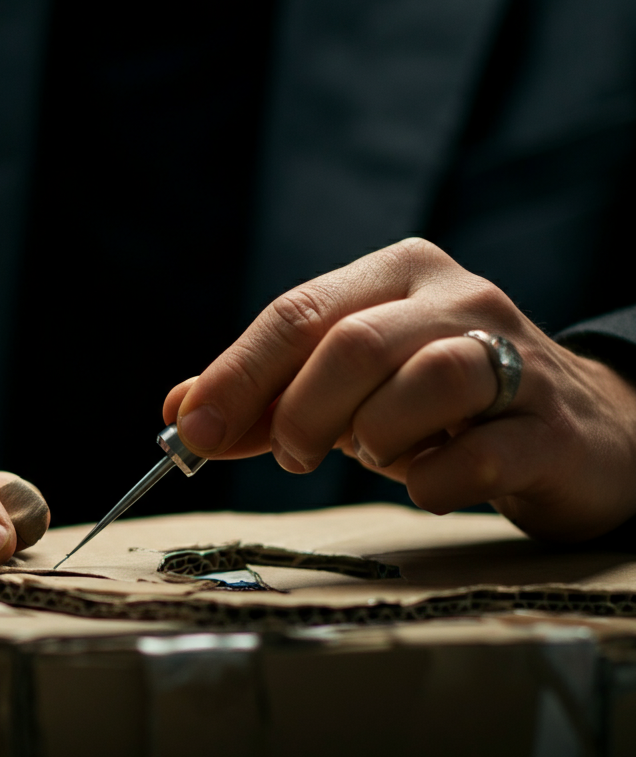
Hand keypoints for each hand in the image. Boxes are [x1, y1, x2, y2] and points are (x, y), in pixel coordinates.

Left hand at [164, 238, 635, 543]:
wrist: (574, 429)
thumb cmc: (439, 407)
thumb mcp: (348, 388)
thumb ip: (267, 397)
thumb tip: (182, 413)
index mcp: (398, 274)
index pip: (298, 312)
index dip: (236, 375)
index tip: (192, 431)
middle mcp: (460, 298)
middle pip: (351, 343)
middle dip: (300, 413)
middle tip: (292, 455)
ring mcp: (515, 359)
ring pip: (426, 381)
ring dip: (373, 437)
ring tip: (373, 456)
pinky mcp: (551, 429)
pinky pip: (479, 454)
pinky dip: (432, 481)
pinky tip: (427, 483)